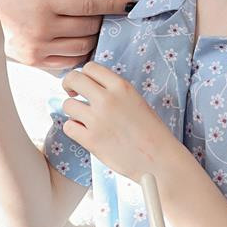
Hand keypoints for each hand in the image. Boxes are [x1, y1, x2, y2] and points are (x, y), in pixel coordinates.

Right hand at [0, 0, 133, 72]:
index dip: (113, 4)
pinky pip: (69, 61)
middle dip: (101, 19)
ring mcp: (38, 48)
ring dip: (93, 37)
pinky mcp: (35, 61)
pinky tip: (77, 41)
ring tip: (89, 27)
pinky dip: (80, 52)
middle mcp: (43, 28)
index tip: (129, 3)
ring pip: (83, 47)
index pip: (90, 4)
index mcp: (45, 3)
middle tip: (100, 12)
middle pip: (90, 27)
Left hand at [59, 61, 181, 180]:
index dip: (83, 75)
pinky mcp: (91, 140)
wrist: (159, 159)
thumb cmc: (149, 132)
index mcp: (121, 86)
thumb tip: (89, 87)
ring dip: (73, 111)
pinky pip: (68, 126)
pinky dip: (74, 130)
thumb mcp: (134, 100)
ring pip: (67, 105)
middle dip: (69, 85)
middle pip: (73, 79)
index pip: (90, 67)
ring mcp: (97, 119)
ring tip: (85, 120)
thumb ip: (113, 92)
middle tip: (73, 94)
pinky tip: (86, 134)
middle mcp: (107, 99)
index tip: (83, 85)